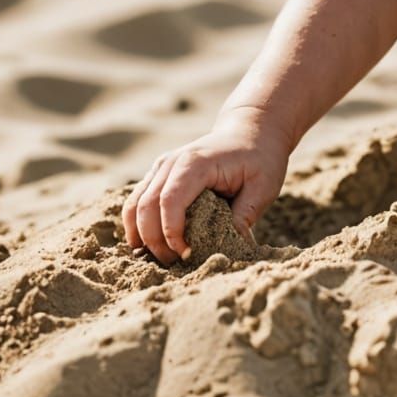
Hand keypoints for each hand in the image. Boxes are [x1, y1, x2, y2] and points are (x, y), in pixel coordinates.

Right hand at [120, 110, 289, 264]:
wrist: (251, 131)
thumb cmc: (260, 159)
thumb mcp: (263, 187)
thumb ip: (245, 216)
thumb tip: (232, 247)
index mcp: (196, 163)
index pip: (170, 201)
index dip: (172, 232)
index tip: (187, 254)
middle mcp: (171, 162)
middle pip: (146, 206)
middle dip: (155, 241)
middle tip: (175, 264)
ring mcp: (161, 167)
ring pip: (134, 205)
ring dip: (141, 236)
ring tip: (162, 258)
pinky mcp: (158, 175)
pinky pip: (137, 202)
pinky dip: (138, 226)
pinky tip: (151, 245)